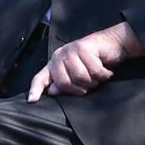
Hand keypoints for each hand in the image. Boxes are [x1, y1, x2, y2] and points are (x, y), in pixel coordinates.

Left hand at [27, 21, 144, 101]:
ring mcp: (70, 50)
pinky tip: (106, 71)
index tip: (32, 100)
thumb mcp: (78, 76)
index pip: (41, 78)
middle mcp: (60, 56)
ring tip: (97, 75)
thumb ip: (64, 84)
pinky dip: (103, 74)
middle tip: (90, 83)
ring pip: (80, 77)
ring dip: (93, 81)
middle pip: (64, 83)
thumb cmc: (95, 62)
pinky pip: (94, 70)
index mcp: (55, 64)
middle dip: (81, 88)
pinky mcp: (83, 47)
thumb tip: (52, 90)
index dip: (36, 89)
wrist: (112, 44)